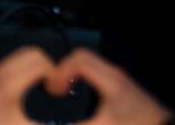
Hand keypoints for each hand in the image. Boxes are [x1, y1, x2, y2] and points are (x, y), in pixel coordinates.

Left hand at [0, 47, 54, 124]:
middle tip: (53, 87)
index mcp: (10, 82)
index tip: (59, 92)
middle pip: (31, 53)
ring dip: (34, 67)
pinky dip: (22, 71)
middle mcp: (0, 71)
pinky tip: (24, 91)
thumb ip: (45, 122)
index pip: (41, 62)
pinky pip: (10, 64)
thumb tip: (65, 121)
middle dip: (47, 67)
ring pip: (19, 57)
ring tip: (42, 88)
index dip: (57, 74)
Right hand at [47, 49, 169, 124]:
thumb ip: (79, 124)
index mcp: (111, 80)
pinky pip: (96, 72)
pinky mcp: (121, 87)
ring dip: (72, 73)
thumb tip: (56, 123)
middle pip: (82, 57)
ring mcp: (119, 79)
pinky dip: (82, 78)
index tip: (52, 90)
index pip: (79, 60)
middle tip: (54, 89)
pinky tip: (79, 95)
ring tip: (63, 91)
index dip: (60, 72)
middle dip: (63, 70)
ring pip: (89, 63)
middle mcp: (115, 75)